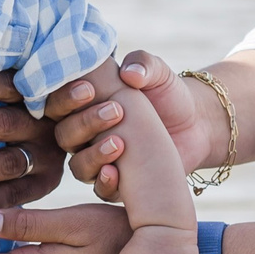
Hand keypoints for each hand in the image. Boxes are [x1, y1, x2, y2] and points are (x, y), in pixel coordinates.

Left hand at [0, 71, 65, 220]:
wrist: (67, 140)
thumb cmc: (13, 112)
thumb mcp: (10, 94)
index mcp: (31, 92)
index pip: (5, 84)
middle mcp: (42, 121)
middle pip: (2, 123)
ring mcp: (46, 153)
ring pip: (7, 162)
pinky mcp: (47, 182)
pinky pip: (17, 195)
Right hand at [48, 51, 213, 203]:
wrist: (197, 125)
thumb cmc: (168, 94)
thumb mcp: (157, 73)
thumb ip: (142, 64)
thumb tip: (128, 73)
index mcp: (84, 105)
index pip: (58, 104)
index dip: (65, 98)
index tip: (89, 89)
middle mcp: (86, 135)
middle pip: (64, 135)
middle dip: (84, 123)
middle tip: (115, 110)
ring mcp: (99, 160)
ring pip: (79, 165)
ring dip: (94, 155)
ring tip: (119, 142)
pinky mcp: (118, 183)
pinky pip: (101, 189)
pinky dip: (105, 182)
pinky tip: (116, 172)